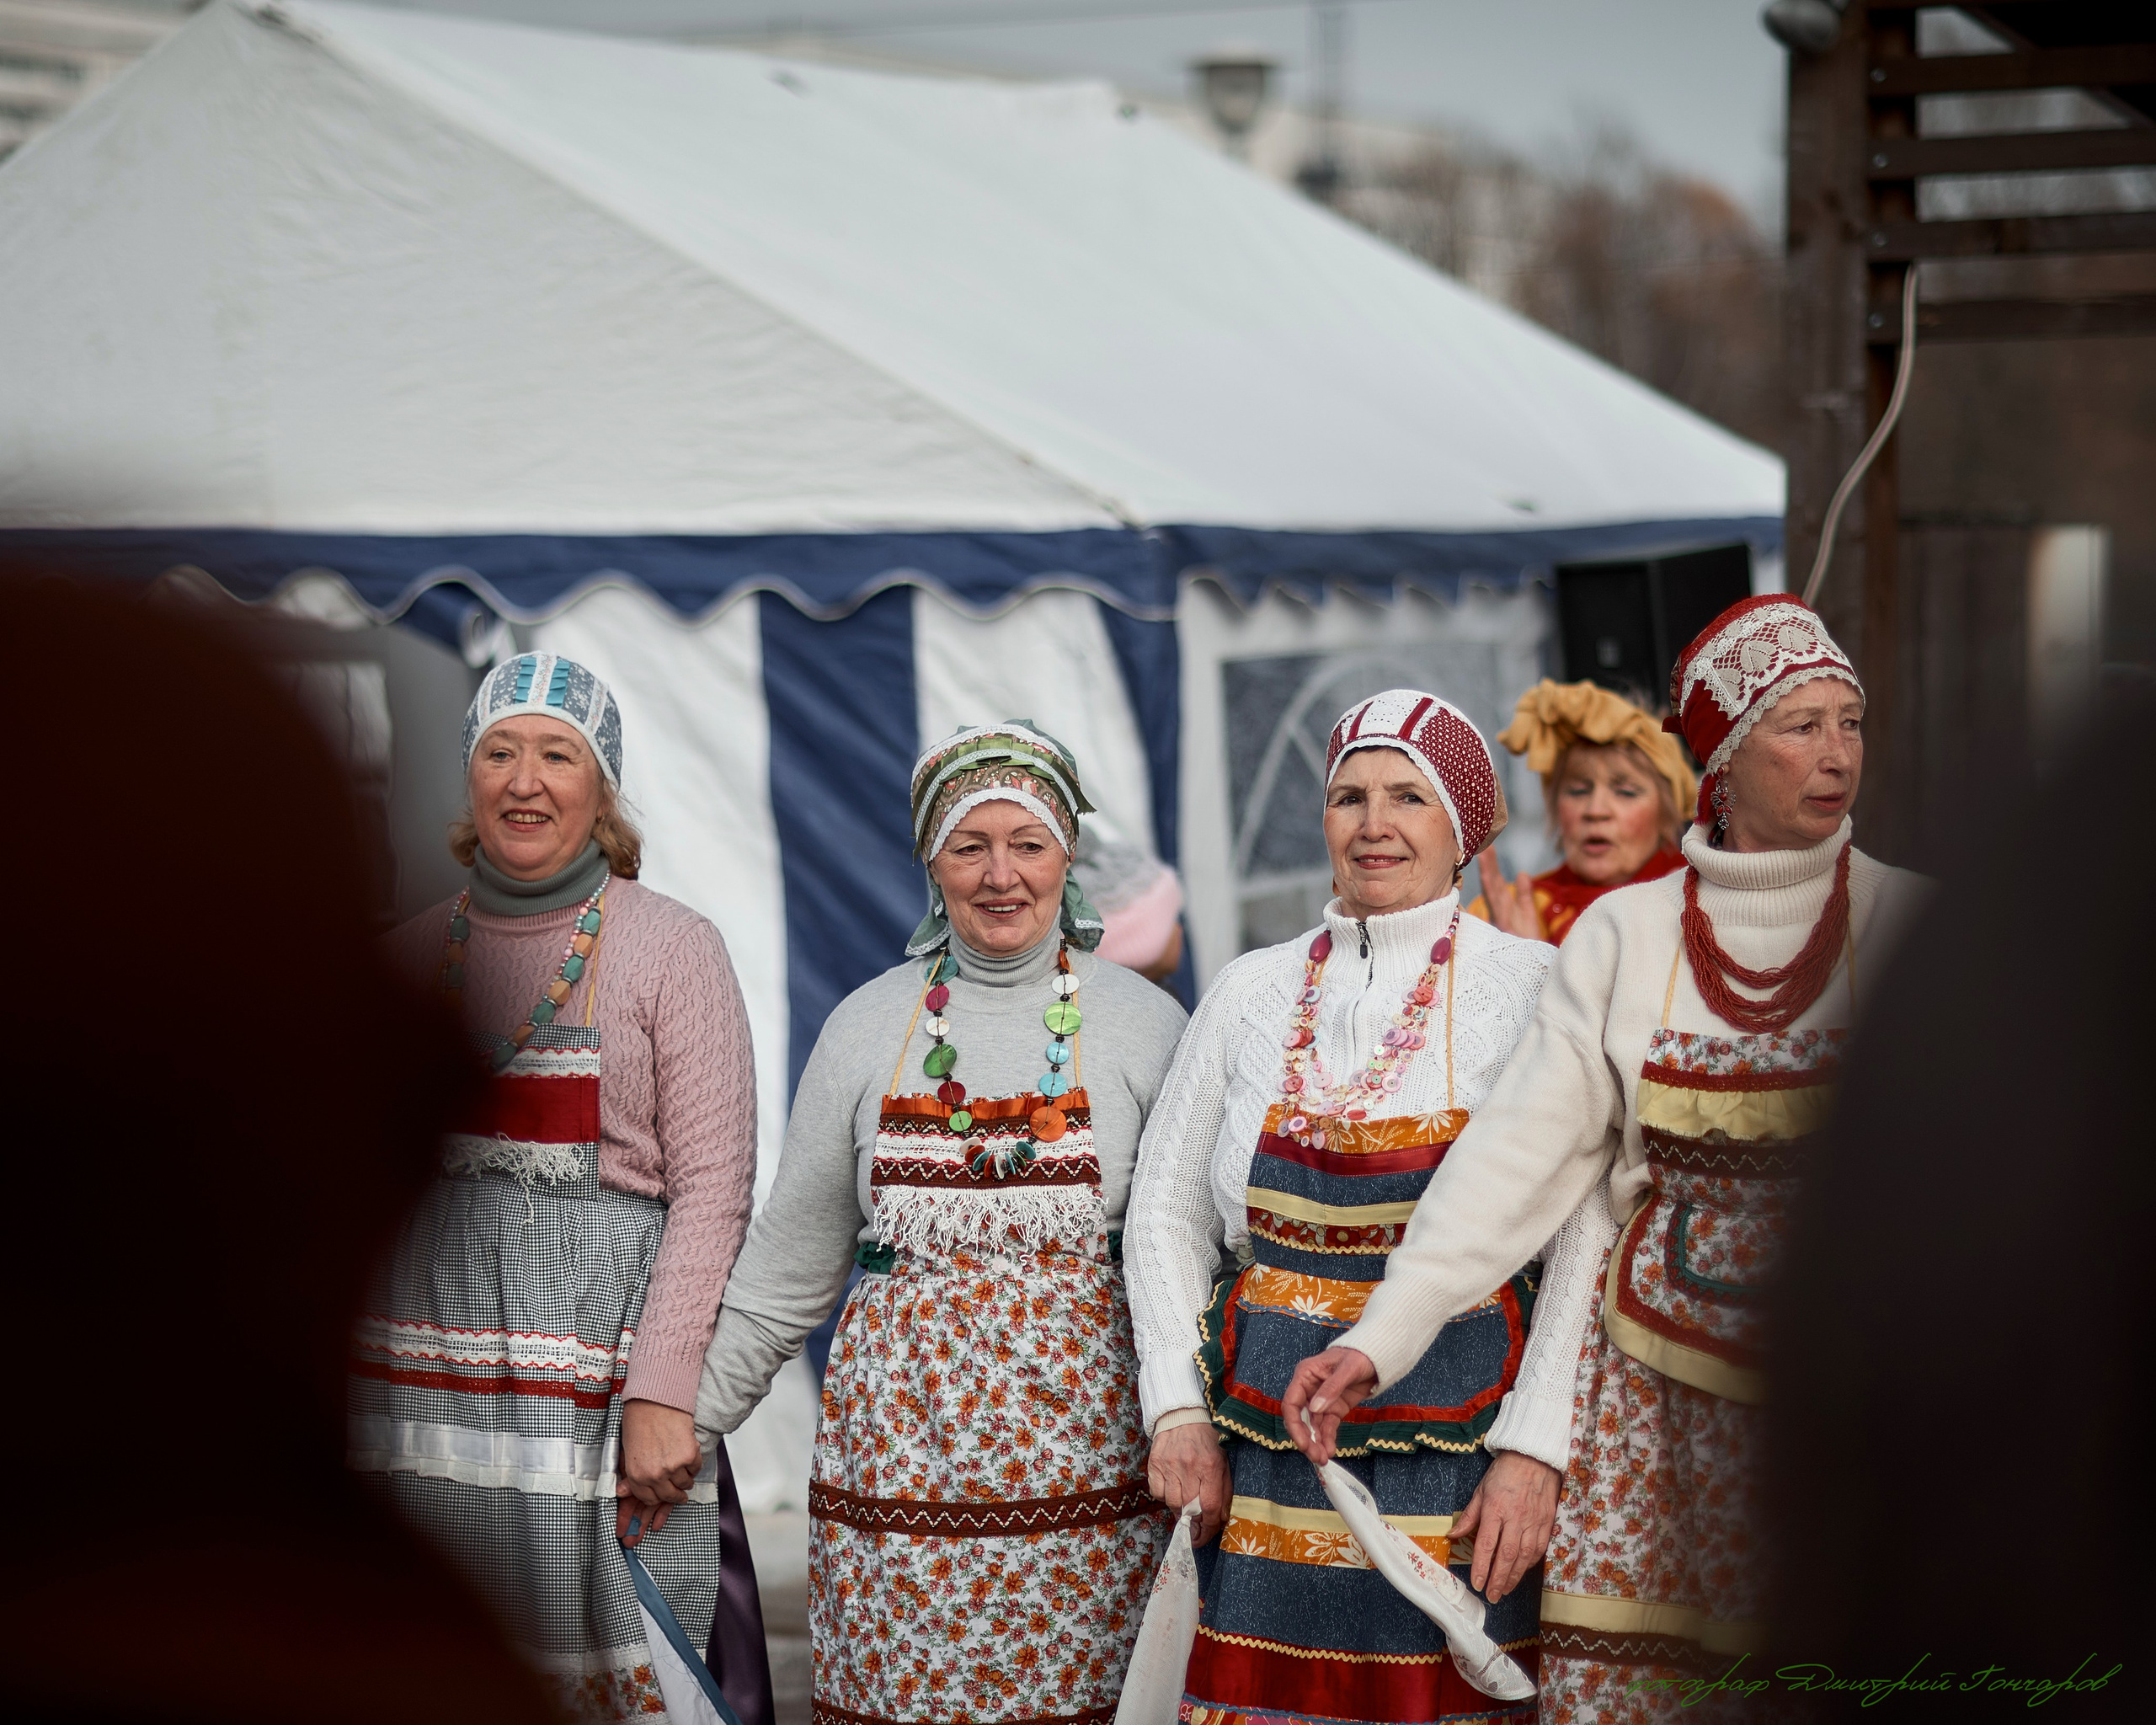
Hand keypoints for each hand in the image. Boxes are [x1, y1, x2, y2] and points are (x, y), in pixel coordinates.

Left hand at [614, 1399, 701, 1544]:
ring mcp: (672, 1467)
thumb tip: (622, 1493)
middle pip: (670, 1495)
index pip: (650, 1499)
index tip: (666, 1494)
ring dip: (687, 1478)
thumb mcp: (628, 1452)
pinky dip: (695, 1463)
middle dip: (676, 1493)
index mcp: (636, 1476)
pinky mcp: (689, 1456)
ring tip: (685, 1469)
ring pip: (686, 1483)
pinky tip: (690, 1454)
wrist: (655, 1399)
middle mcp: (654, 1475)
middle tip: (682, 1490)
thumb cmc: (639, 1420)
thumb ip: (629, 1476)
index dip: (659, 1497)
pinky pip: (696, 1468)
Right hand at [1146, 1420, 1230, 1543]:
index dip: (1208, 1527)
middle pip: (1190, 1508)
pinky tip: (1172, 1491)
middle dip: (1193, 1525)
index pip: (1209, 1506)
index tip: (1205, 1536)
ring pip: (1172, 1503)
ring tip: (1184, 1509)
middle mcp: (1189, 1466)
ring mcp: (1169, 1465)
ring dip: (1179, 1511)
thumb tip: (1220, 1518)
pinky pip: (1157, 1493)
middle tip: (1194, 1530)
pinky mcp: (1154, 1463)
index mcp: (1210, 1466)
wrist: (1183, 1415)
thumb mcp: (1223, 1462)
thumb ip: (1224, 1490)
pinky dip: (1164, 1497)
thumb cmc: (1207, 1440)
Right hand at [1280, 1346, 1376, 1464]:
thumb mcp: (1347, 1369)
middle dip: (1305, 1438)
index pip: (1291, 1403)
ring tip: (1323, 1459)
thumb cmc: (1359, 1355)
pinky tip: (1330, 1450)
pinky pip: (1327, 1426)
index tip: (1302, 1442)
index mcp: (1305, 1375)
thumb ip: (1331, 1388)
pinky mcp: (1333, 1409)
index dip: (1294, 1424)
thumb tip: (1315, 1408)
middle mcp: (1309, 1390)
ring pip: (1313, 1426)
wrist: (1376, 1358)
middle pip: (1300, 1418)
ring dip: (1316, 1443)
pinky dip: (1327, 1439)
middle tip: (1315, 1456)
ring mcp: (1321, 1401)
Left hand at [1450, 1451, 1560, 1601]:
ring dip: (1514, 1576)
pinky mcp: (1547, 1522)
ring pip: (1524, 1556)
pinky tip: (1521, 1571)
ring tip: (1505, 1589)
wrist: (1534, 1458)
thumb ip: (1469, 1516)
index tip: (1477, 1583)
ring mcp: (1533, 1521)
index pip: (1486, 1543)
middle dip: (1498, 1579)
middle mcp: (1515, 1517)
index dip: (1481, 1566)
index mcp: (1495, 1508)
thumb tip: (1453, 1535)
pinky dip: (1530, 1563)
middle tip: (1492, 1595)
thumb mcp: (1481, 1490)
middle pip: (1507, 1555)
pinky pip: (1539, 1549)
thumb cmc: (1505, 1473)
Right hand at [1475, 849, 1545, 942]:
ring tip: (1486, 854)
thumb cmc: (1527, 947)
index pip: (1493, 886)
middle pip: (1492, 888)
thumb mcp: (1526, 918)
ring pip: (1496, 896)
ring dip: (1491, 875)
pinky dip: (1519, 896)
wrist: (1534, 972)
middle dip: (1487, 866)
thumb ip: (1523, 896)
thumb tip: (1521, 874)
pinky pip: (1514, 914)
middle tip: (1482, 845)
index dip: (1489, 867)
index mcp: (1501, 913)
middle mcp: (1500, 919)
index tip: (1484, 845)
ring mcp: (1505, 926)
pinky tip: (1520, 878)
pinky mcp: (1515, 935)